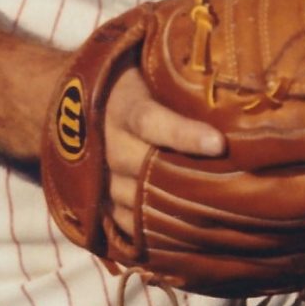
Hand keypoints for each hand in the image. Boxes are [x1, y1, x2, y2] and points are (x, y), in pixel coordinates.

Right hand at [100, 65, 224, 243]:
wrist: (64, 102)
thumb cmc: (123, 79)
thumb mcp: (140, 66)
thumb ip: (175, 72)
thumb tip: (232, 71)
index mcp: (121, 107)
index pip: (151, 121)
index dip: (184, 135)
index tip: (219, 144)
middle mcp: (108, 145)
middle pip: (149, 170)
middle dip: (192, 182)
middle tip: (241, 193)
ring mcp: (100, 178)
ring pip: (141, 203)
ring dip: (180, 211)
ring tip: (228, 221)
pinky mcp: (98, 200)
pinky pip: (128, 225)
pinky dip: (157, 234)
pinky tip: (192, 239)